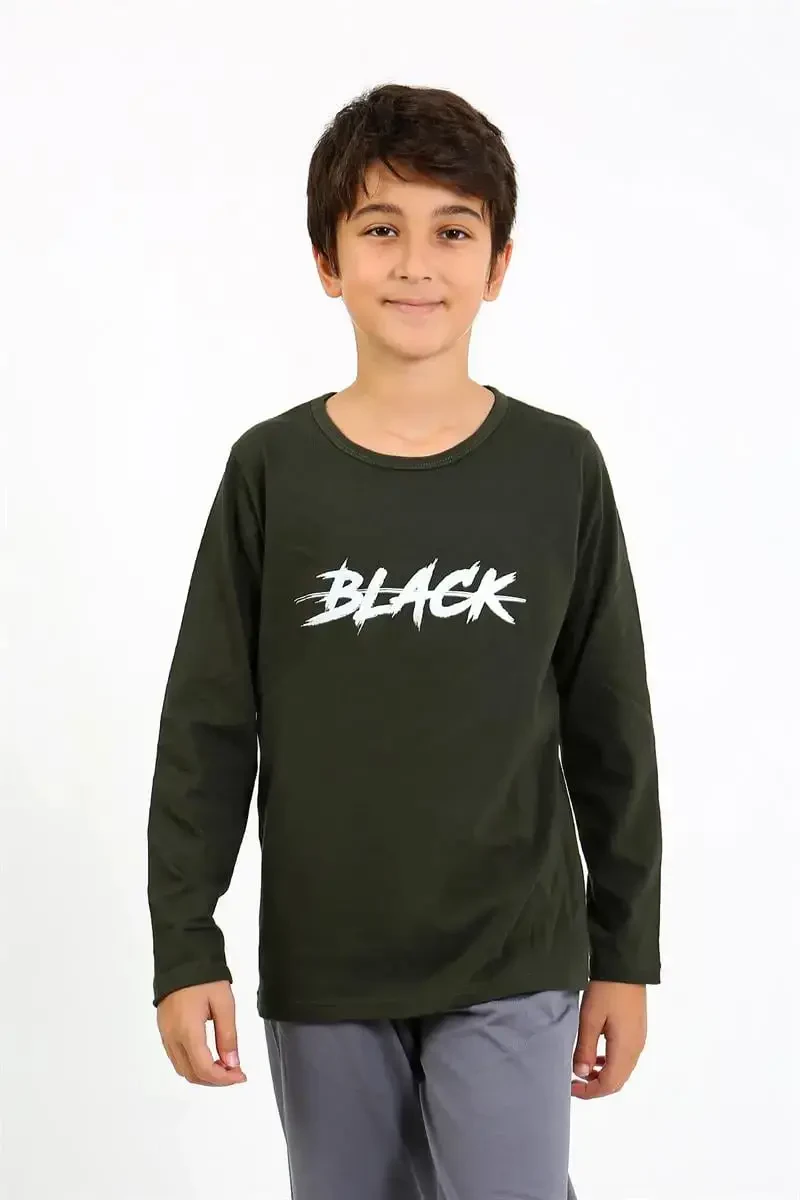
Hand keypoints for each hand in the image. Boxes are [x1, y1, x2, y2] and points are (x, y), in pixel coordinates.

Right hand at [156, 979, 247, 1085]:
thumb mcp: (224, 1004)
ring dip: (203, 1074)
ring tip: (225, 1065)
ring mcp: (165, 1035)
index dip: (224, 1079)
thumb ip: (228, 1036)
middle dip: (215, 1080)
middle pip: (191, 1074)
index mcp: (188, 1031)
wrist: (181, 958)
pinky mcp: (163, 1030)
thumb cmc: (205, 978)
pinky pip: (176, 1058)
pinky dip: (193, 1064)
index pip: (204, 1069)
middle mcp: (172, 1038)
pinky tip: (209, 1056)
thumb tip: (232, 1063)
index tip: (241, 1075)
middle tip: (235, 1072)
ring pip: (182, 1069)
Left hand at [571, 980, 646, 1098]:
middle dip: (596, 1087)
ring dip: (603, 1075)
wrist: (626, 966)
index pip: (609, 1084)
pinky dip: (610, 1062)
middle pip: (618, 1081)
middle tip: (574, 1082)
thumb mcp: (590, 1019)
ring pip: (622, 1070)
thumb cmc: (607, 991)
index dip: (589, 1092)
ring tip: (582, 1068)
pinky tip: (596, 1054)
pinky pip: (625, 1057)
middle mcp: (636, 1049)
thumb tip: (581, 1074)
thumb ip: (585, 1048)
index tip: (570, 1087)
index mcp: (625, 1050)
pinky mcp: (637, 1030)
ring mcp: (639, 1039)